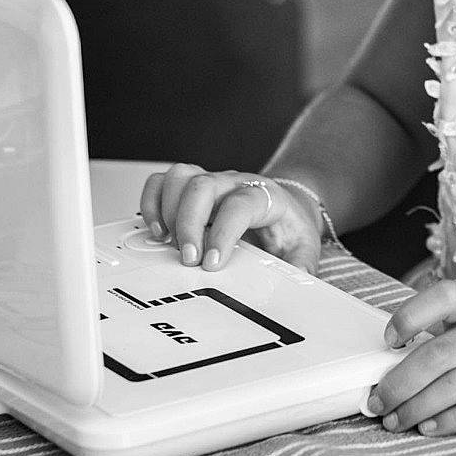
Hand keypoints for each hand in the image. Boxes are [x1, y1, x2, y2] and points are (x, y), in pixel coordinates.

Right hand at [138, 163, 323, 273]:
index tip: (212, 262)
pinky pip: (162, 182)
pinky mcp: (191, 187)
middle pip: (203, 185)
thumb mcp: (305, 246)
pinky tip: (156, 231)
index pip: (240, 205)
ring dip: (167, 210)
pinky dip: (151, 203)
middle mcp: (234, 183)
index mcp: (264, 195)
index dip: (224, 232)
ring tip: (169, 244)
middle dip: (189, 223)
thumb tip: (295, 279)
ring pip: (180, 176)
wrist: (285, 205)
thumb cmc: (289, 225)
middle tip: (188, 259)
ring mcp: (211, 181)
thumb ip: (301, 264)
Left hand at [366, 281, 455, 436]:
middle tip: (376, 401)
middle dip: (400, 381)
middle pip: (440, 354)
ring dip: (418, 407)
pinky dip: (453, 420)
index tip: (389, 338)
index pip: (444, 297)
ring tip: (395, 421)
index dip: (411, 315)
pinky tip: (431, 428)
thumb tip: (411, 352)